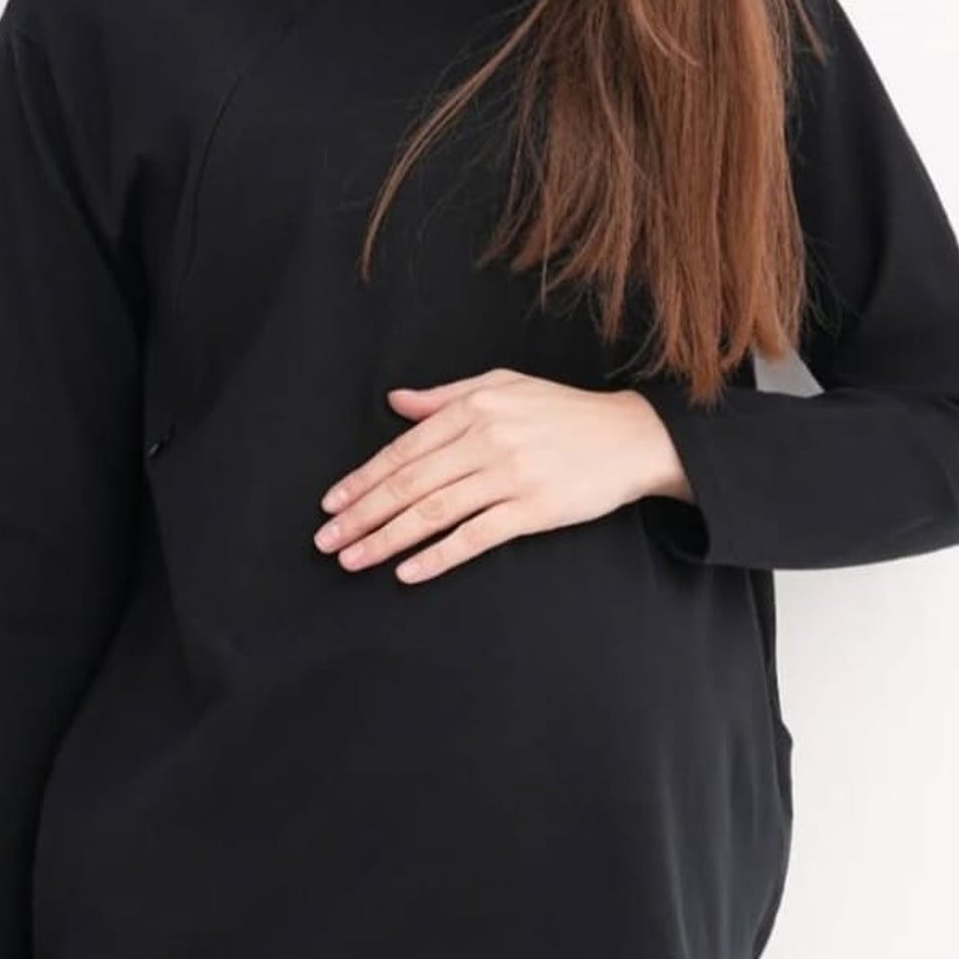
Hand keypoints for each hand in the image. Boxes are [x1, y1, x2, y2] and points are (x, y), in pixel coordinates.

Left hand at [312, 368, 688, 581]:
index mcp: (475, 408)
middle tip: (328, 541)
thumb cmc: (563, 411)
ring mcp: (510, 476)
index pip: (405, 449)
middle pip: (410, 483)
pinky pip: (475, 537)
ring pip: (434, 511)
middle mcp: (487, 440)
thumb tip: (395, 402)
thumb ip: (446, 397)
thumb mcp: (505, 386)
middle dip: (363, 514)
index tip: (332, 504)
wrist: (631, 437)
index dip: (364, 479)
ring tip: (354, 559)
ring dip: (388, 539)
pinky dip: (438, 556)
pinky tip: (408, 571)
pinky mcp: (534, 510)